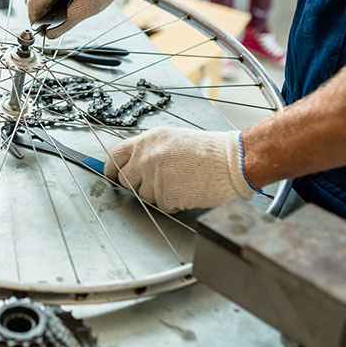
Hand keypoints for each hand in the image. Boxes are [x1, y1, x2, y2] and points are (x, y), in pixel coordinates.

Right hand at [25, 0, 140, 38]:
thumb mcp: (87, 8)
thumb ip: (65, 24)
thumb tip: (49, 35)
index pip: (33, 2)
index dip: (34, 20)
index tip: (41, 32)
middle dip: (38, 13)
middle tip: (51, 26)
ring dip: (44, 5)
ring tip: (60, 14)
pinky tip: (63, 3)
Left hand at [103, 127, 255, 211]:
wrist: (233, 161)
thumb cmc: (209, 151)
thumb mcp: (173, 140)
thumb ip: (149, 151)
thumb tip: (132, 167)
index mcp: (148, 140)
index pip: (116, 155)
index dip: (111, 169)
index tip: (112, 176)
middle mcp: (147, 156)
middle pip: (125, 180)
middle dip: (137, 185)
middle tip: (159, 183)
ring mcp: (155, 176)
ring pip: (143, 196)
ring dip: (158, 195)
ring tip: (181, 183)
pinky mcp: (167, 194)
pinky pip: (162, 206)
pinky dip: (174, 204)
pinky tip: (188, 192)